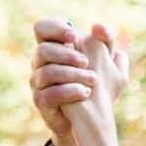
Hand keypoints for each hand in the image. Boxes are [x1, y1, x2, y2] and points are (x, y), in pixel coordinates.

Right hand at [31, 15, 120, 145]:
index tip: (74, 35)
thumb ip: (106, 41)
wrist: (88, 119)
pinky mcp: (40, 100)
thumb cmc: (96, 85)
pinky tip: (86, 93)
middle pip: (43, 49)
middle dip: (67, 55)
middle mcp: (41, 62)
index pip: (42, 28)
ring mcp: (38, 82)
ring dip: (72, 75)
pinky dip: (70, 92)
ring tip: (93, 80)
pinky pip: (50, 94)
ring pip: (47, 72)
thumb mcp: (107, 62)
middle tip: (87, 62)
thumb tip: (97, 26)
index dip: (54, 27)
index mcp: (54, 47)